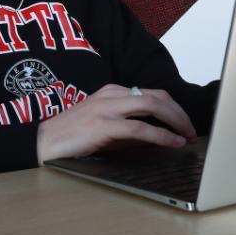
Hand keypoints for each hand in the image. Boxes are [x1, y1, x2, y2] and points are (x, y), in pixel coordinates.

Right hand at [35, 84, 196, 164]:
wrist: (44, 142)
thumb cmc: (72, 137)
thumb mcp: (105, 127)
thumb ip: (129, 129)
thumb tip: (158, 139)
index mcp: (112, 92)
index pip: (152, 93)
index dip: (173, 107)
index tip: (184, 123)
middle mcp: (112, 95)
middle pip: (157, 96)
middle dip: (179, 113)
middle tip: (192, 130)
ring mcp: (107, 108)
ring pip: (153, 106)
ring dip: (176, 121)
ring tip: (187, 136)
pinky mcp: (104, 125)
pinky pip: (140, 127)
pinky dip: (161, 135)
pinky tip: (172, 143)